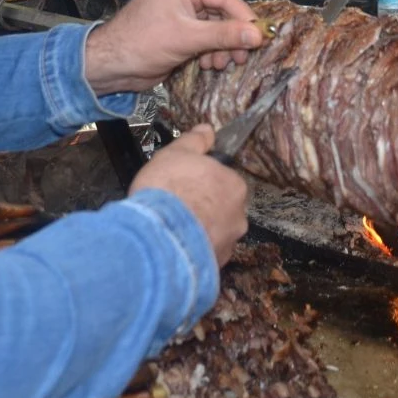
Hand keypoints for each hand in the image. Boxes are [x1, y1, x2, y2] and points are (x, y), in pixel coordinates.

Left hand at [83, 0, 262, 93]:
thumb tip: (257, 35)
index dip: (244, 18)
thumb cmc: (142, 44)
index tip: (260, 38)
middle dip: (231, 37)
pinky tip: (207, 65)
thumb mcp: (187, 39)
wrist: (110, 65)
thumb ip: (224, 35)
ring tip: (220, 65)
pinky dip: (209, 50)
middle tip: (241, 58)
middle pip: (221, 12)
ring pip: (214, 27)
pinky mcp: (176, 29)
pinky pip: (203, 36)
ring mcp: (179, 11)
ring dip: (221, 47)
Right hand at [129, 125, 247, 266]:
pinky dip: (192, 252)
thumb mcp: (176, 153)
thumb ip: (195, 141)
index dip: (202, 182)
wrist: (158, 237)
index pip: (223, 181)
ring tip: (172, 231)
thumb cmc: (169, 190)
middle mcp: (238, 217)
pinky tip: (173, 248)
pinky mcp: (215, 267)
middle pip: (222, 209)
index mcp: (234, 186)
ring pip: (214, 234)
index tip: (184, 186)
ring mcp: (228, 244)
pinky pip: (204, 256)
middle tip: (177, 208)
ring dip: (199, 232)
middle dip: (203, 209)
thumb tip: (207, 129)